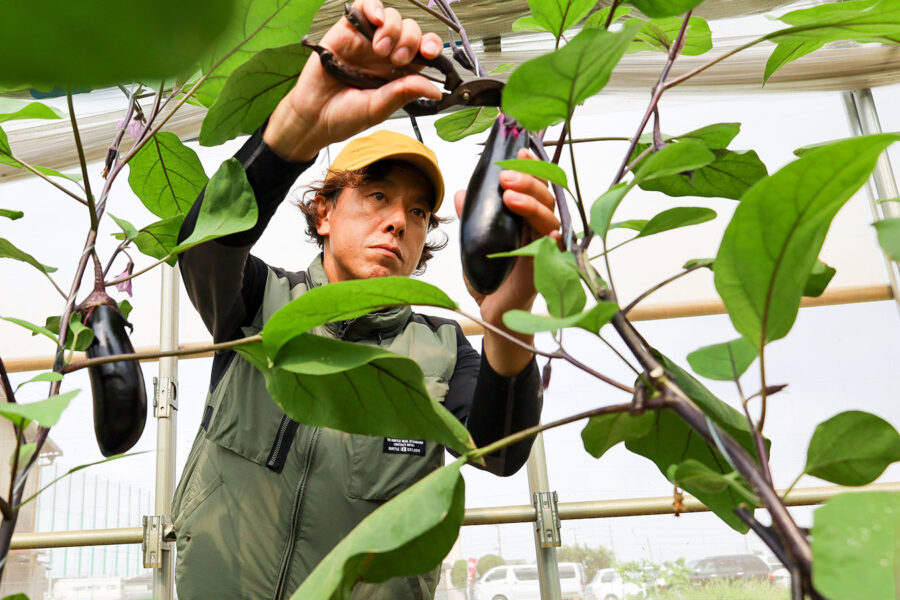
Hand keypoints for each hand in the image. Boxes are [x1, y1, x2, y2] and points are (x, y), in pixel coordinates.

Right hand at [263, 0, 442, 161]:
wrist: (313, 117)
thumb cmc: (344, 116)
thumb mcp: (379, 108)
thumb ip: (404, 93)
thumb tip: (435, 90)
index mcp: (399, 72)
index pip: (423, 51)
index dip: (431, 46)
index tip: (430, 53)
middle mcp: (386, 53)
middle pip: (411, 30)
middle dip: (410, 40)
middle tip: (397, 59)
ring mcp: (367, 40)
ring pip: (391, 17)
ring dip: (393, 28)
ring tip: (380, 48)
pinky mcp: (347, 30)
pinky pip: (365, 7)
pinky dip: (374, 7)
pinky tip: (375, 19)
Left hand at [454, 148, 559, 374]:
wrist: (492, 313)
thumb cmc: (490, 277)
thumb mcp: (476, 242)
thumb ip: (473, 217)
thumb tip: (463, 192)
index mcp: (527, 220)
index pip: (535, 187)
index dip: (531, 167)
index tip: (519, 149)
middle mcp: (541, 230)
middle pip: (545, 196)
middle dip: (528, 180)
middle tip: (505, 174)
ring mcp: (547, 248)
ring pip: (550, 216)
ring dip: (532, 202)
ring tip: (509, 193)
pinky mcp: (547, 268)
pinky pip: (554, 247)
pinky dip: (549, 234)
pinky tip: (543, 226)